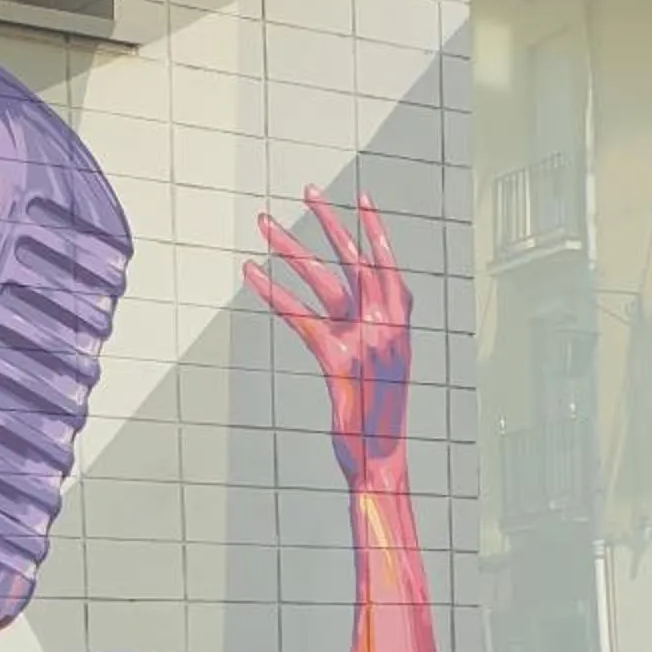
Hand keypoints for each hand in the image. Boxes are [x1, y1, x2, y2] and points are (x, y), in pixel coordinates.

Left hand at [248, 188, 410, 480]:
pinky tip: (251, 275)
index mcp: (400, 327)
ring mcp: (365, 343)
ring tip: (265, 224)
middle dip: (329, 221)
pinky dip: (274, 294)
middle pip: (355, 261)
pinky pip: (301, 318)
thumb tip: (361, 312)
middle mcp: (387, 328)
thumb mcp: (387, 369)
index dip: (374, 231)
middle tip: (306, 190)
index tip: (359, 198)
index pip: (388, 266)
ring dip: (291, 247)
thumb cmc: (378, 419)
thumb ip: (376, 334)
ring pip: (324, 281)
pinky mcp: (338, 361)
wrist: (381, 461)